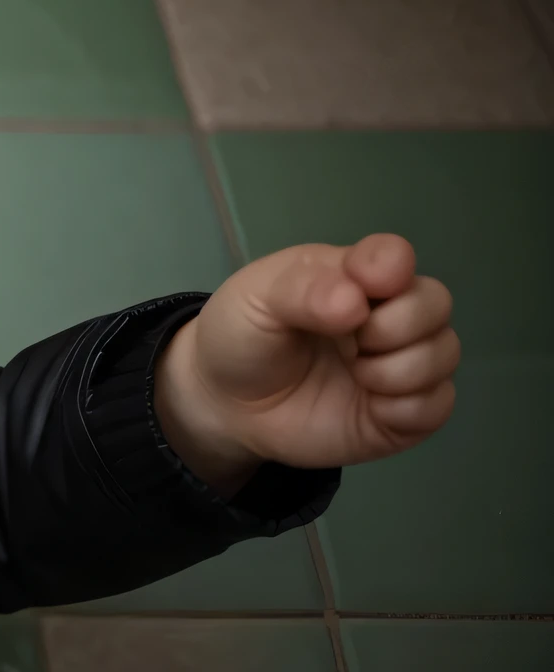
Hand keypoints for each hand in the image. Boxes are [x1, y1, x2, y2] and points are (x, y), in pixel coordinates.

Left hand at [154, 233, 457, 494]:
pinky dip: (408, 407)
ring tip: (354, 374)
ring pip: (445, 353)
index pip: (395, 257)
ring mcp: (399, 364)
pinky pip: (438, 406)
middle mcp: (387, 314)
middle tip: (350, 342)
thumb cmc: (242, 338)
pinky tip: (370, 406)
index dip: (390, 268)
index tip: (364, 286)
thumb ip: (300, 291)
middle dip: (398, 324)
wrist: (226, 406)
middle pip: (436, 302)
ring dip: (400, 368)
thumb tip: (355, 301)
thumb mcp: (255, 300)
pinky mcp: (403, 414)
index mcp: (352, 276)